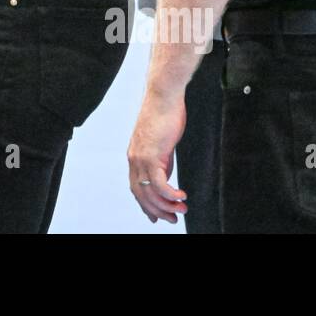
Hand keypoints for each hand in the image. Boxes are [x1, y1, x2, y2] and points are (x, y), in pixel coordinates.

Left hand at [127, 89, 188, 224]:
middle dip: (157, 211)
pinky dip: (170, 194)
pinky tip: (182, 196)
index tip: (158, 217)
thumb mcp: (162, 144)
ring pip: (150, 192)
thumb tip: (166, 179)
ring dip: (167, 205)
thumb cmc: (165, 116)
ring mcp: (140, 157)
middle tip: (173, 219)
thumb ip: (162, 161)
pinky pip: (159, 183)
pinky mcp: (151, 154)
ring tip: (181, 210)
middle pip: (141, 194)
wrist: (164, 96)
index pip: (136, 188)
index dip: (146, 205)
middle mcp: (134, 159)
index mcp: (135, 156)